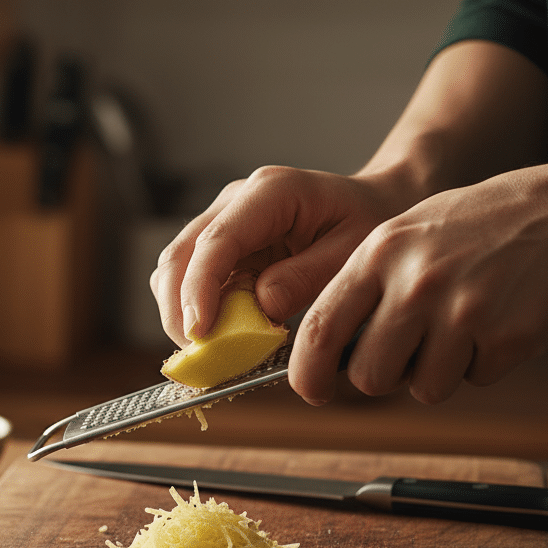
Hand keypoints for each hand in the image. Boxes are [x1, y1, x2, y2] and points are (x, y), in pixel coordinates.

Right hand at [149, 165, 410, 347]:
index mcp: (270, 192)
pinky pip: (189, 281)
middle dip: (179, 309)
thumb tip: (260, 306)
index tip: (199, 334)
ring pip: (174, 270)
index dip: (199, 290)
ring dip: (181, 312)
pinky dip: (194, 311)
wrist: (373, 205)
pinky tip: (218, 333)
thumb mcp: (354, 250)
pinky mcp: (219, 247)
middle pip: (180, 255)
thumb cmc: (368, 222)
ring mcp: (221, 222)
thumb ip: (306, 278)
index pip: (217, 241)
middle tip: (198, 355)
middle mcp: (235, 202)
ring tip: (211, 349)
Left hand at [290, 153, 547, 405]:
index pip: (321, 327)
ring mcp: (463, 312)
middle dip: (385, 376)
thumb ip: (364, 286)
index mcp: (380, 254)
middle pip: (369, 375)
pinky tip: (496, 321)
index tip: (311, 391)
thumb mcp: (406, 236)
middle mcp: (415, 283)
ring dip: (439, 371)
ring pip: (423, 388)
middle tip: (411, 350)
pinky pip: (475, 380)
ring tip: (461, 325)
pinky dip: (483, 363)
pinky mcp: (507, 337)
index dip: (307, 372)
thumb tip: (324, 350)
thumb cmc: (479, 227)